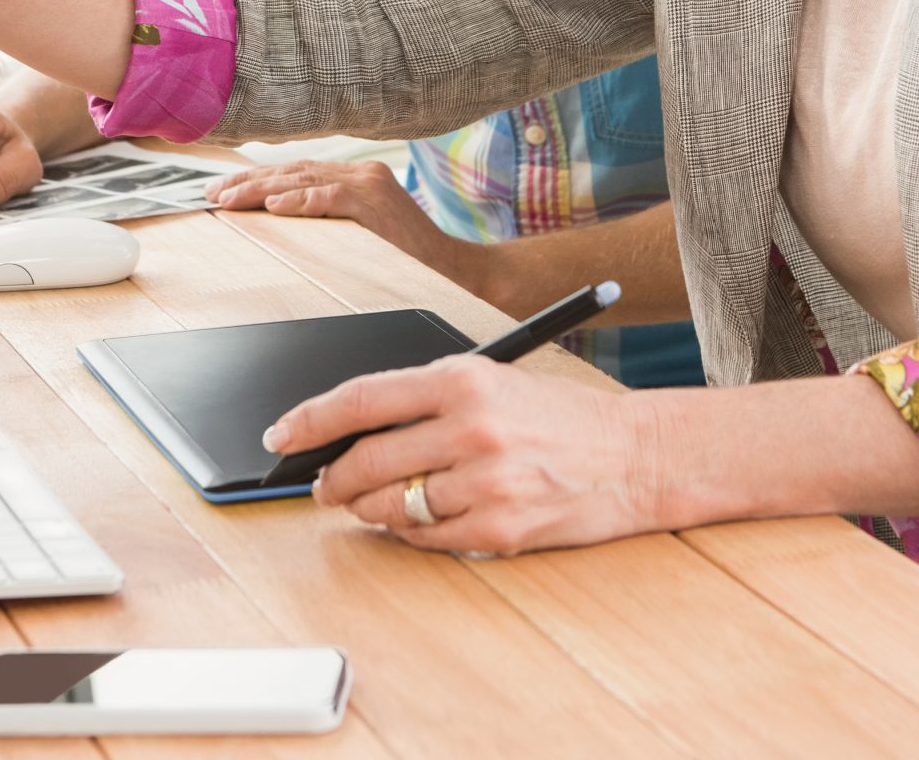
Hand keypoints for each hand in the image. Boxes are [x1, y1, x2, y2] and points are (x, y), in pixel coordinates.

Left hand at [209, 160, 474, 277]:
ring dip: (261, 191)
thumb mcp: (358, 232)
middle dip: (248, 183)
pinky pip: (331, 196)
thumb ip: (327, 219)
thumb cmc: (406, 259)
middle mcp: (361, 172)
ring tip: (230, 200)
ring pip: (304, 180)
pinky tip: (274, 207)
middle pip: (292, 172)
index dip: (255, 180)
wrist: (452, 271)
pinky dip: (301, 201)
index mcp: (355, 177)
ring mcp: (370, 184)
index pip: (295, 172)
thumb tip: (278, 219)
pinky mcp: (376, 202)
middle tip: (212, 194)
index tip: (222, 191)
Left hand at [261, 355, 667, 555]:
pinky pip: (427, 538)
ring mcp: (485, 482)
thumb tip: (351, 431)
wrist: (638, 456)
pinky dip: (412, 533)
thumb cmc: (562, 418)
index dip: (309, 420)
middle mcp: (471, 428)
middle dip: (331, 480)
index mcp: (465, 379)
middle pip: (366, 461)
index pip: (362, 398)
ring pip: (389, 506)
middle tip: (322, 486)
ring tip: (372, 503)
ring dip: (369, 510)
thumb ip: (426, 402)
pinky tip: (420, 520)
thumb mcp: (496, 383)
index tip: (280, 436)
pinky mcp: (499, 527)